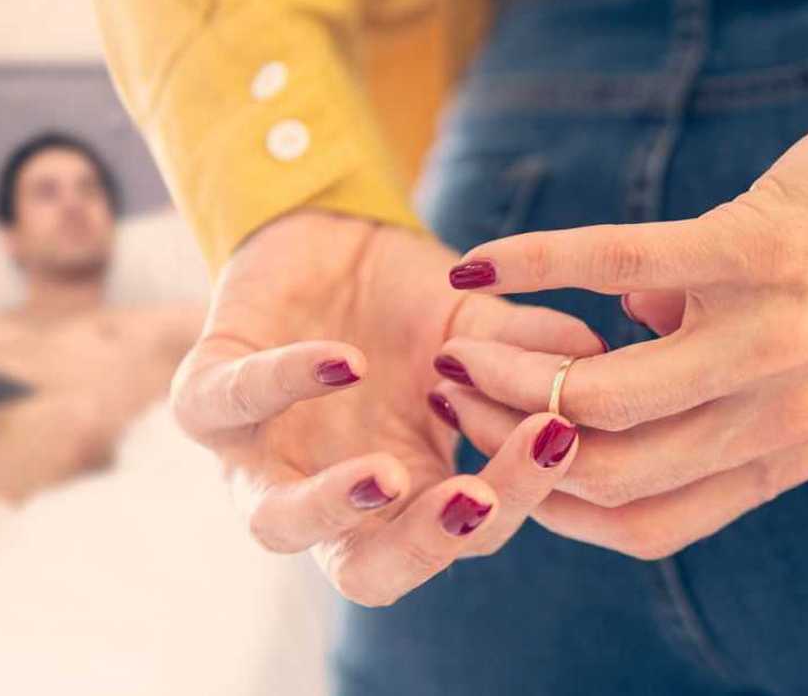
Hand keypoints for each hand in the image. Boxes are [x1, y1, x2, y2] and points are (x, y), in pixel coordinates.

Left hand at [171, 211, 600, 604]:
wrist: (324, 237)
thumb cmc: (404, 306)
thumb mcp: (477, 330)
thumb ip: (530, 352)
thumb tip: (602, 361)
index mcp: (406, 492)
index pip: (465, 529)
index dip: (512, 499)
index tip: (558, 436)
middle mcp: (331, 494)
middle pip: (371, 570)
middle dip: (425, 545)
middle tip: (481, 504)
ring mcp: (261, 456)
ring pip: (275, 524)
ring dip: (329, 509)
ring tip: (385, 478)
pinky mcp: (205, 397)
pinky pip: (230, 403)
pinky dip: (283, 383)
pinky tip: (342, 360)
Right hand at [433, 70, 807, 558]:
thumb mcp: (788, 365)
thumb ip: (698, 383)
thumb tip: (603, 349)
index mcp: (784, 456)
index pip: (639, 521)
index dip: (544, 501)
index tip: (486, 458)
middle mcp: (785, 415)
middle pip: (605, 468)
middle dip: (504, 438)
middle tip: (451, 392)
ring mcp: (777, 336)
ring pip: (602, 395)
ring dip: (505, 372)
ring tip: (458, 344)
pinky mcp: (761, 247)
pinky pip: (617, 264)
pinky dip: (534, 266)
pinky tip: (477, 266)